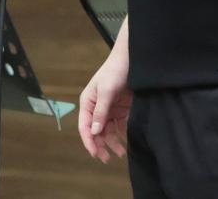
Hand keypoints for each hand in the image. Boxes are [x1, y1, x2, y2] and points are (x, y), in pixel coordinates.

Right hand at [77, 45, 131, 163]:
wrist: (132, 59)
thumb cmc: (115, 71)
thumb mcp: (107, 91)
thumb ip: (101, 112)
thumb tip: (94, 132)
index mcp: (88, 103)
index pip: (85, 126)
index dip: (89, 141)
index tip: (95, 154)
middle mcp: (96, 108)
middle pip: (96, 132)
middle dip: (101, 145)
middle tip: (107, 159)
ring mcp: (109, 109)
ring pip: (108, 131)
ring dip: (112, 142)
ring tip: (121, 153)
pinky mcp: (121, 109)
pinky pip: (119, 125)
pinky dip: (121, 134)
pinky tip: (126, 142)